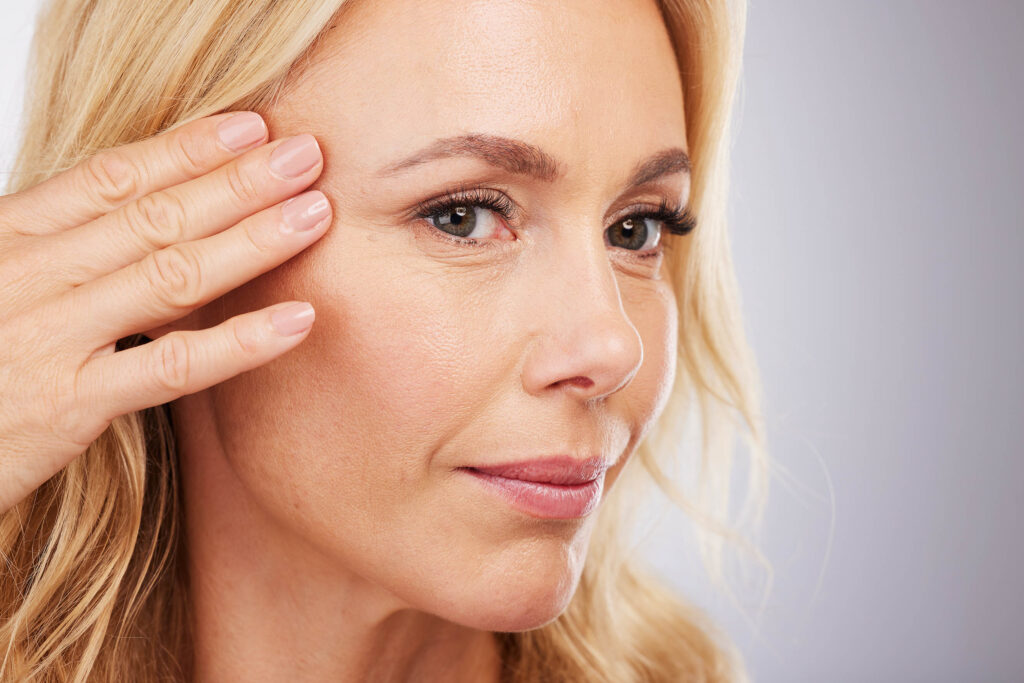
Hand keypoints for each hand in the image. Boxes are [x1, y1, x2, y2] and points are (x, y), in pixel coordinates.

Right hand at [0, 111, 330, 513]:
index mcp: (9, 236)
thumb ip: (56, 255)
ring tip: (316, 213)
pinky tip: (299, 319)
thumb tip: (130, 226)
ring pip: (171, 276)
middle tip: (306, 154)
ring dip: (252, 241)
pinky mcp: (67, 403)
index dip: (187, 148)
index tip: (252, 126)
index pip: (112, 178)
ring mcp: (49, 336)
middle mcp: (29, 274)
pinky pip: (171, 365)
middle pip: (153, 216)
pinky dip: (241, 341)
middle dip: (238, 182)